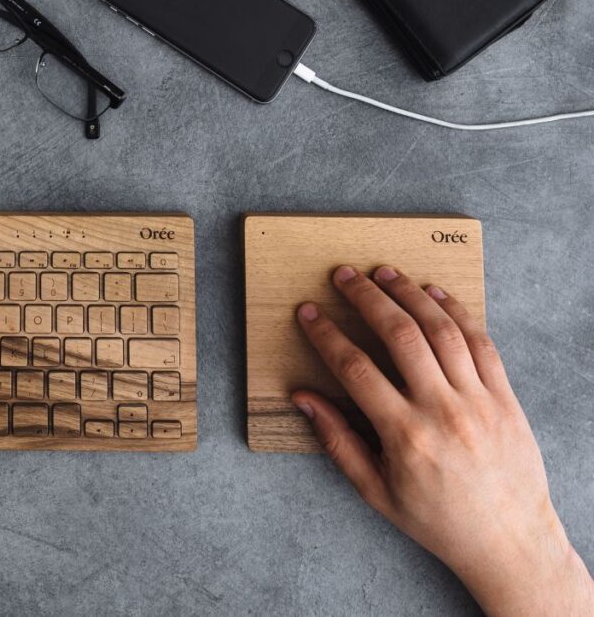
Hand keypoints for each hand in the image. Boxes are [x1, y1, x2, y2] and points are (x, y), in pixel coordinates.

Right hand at [292, 265, 592, 614]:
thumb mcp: (375, 491)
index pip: (355, 369)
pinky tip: (434, 294)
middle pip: (400, 335)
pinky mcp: (505, 397)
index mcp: (405, 435)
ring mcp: (479, 400)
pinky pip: (481, 342)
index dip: (327, 335)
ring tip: (385, 273)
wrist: (509, 541)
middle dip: (367, 298)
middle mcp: (443, 410)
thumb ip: (337, 441)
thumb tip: (304, 399)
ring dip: (410, 294)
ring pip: (441, 329)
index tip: (310, 313)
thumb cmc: (438, 521)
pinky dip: (457, 312)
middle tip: (345, 275)